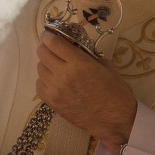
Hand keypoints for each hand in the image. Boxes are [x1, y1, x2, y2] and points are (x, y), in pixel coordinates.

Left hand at [36, 30, 136, 154]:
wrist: (114, 119)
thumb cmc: (115, 91)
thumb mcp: (106, 66)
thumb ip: (88, 55)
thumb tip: (75, 48)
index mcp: (79, 63)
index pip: (54, 43)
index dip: (49, 36)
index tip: (49, 34)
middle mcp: (64, 75)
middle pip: (42, 53)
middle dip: (46, 47)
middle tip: (53, 48)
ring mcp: (56, 90)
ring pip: (39, 68)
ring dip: (46, 63)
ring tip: (56, 65)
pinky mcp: (52, 103)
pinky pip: (39, 85)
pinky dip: (44, 80)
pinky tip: (54, 80)